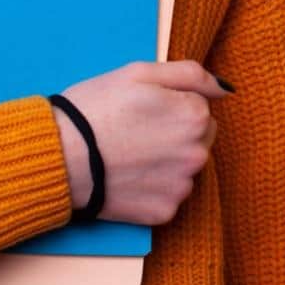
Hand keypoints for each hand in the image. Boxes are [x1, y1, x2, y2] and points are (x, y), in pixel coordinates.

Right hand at [51, 60, 230, 225]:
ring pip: (185, 167)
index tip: (144, 109)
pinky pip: (168, 194)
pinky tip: (128, 176)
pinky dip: (153, 187)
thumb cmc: (96, 108)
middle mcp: (198, 154)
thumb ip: (191, 74)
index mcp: (195, 116)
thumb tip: (225, 89)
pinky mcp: (165, 212)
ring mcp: (182, 187)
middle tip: (137, 130)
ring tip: (130, 153)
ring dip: (167, 160)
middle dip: (176, 132)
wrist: (60, 156)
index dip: (171, 104)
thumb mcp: (139, 73)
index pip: (200, 106)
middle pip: (199, 137)